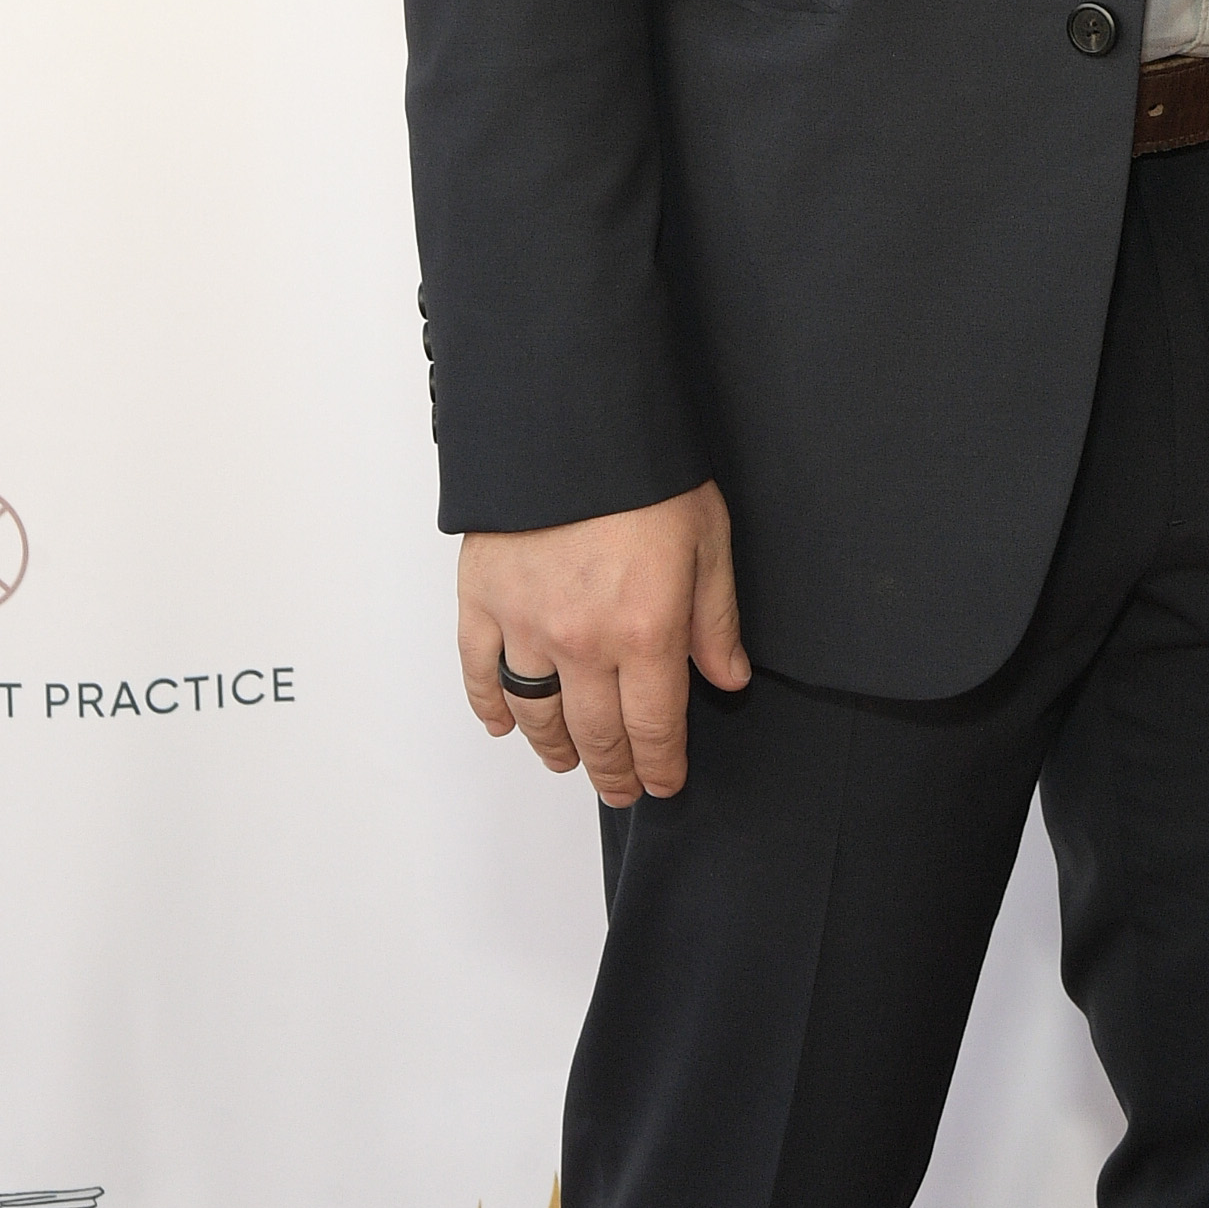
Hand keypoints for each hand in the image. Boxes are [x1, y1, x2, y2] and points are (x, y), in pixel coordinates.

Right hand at [458, 480, 749, 806]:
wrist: (571, 418)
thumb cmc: (646, 469)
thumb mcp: (707, 537)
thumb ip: (715, 617)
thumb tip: (728, 678)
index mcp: (645, 630)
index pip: (654, 727)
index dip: (660, 765)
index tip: (664, 783)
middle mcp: (582, 642)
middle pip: (595, 734)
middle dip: (613, 771)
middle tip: (622, 789)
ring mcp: (525, 626)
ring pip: (537, 715)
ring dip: (554, 748)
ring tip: (567, 761)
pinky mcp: (482, 601)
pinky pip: (480, 675)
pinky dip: (490, 708)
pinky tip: (505, 724)